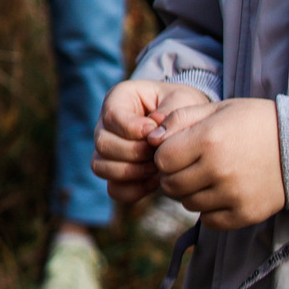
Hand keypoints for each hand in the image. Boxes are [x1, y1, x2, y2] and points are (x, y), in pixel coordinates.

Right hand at [93, 79, 213, 200]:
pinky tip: (155, 181)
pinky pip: (113, 189)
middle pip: (103, 144)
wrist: (188, 124)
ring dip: (131, 172)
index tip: (156, 132)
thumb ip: (169, 113)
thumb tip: (152, 134)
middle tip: (159, 153)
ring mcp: (108, 150)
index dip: (134, 129)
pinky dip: (134, 190)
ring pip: (101, 166)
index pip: (112, 116)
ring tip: (157, 167)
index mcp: (118, 99)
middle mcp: (106, 125)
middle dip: (134, 153)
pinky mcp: (117, 172)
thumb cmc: (182, 106)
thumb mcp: (182, 100)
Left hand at [152, 97, 286, 228]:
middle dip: (172, 176)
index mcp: (208, 140)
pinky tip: (220, 193)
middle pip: (171, 185)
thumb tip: (150, 137)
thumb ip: (180, 119)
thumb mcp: (218, 108)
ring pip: (188, 204)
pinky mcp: (246, 214)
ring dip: (190, 193)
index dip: (163, 155)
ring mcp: (234, 195)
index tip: (176, 151)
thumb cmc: (255, 121)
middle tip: (188, 167)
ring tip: (207, 177)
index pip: (161, 159)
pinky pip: (210, 221)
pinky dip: (209, 210)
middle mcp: (219, 170)